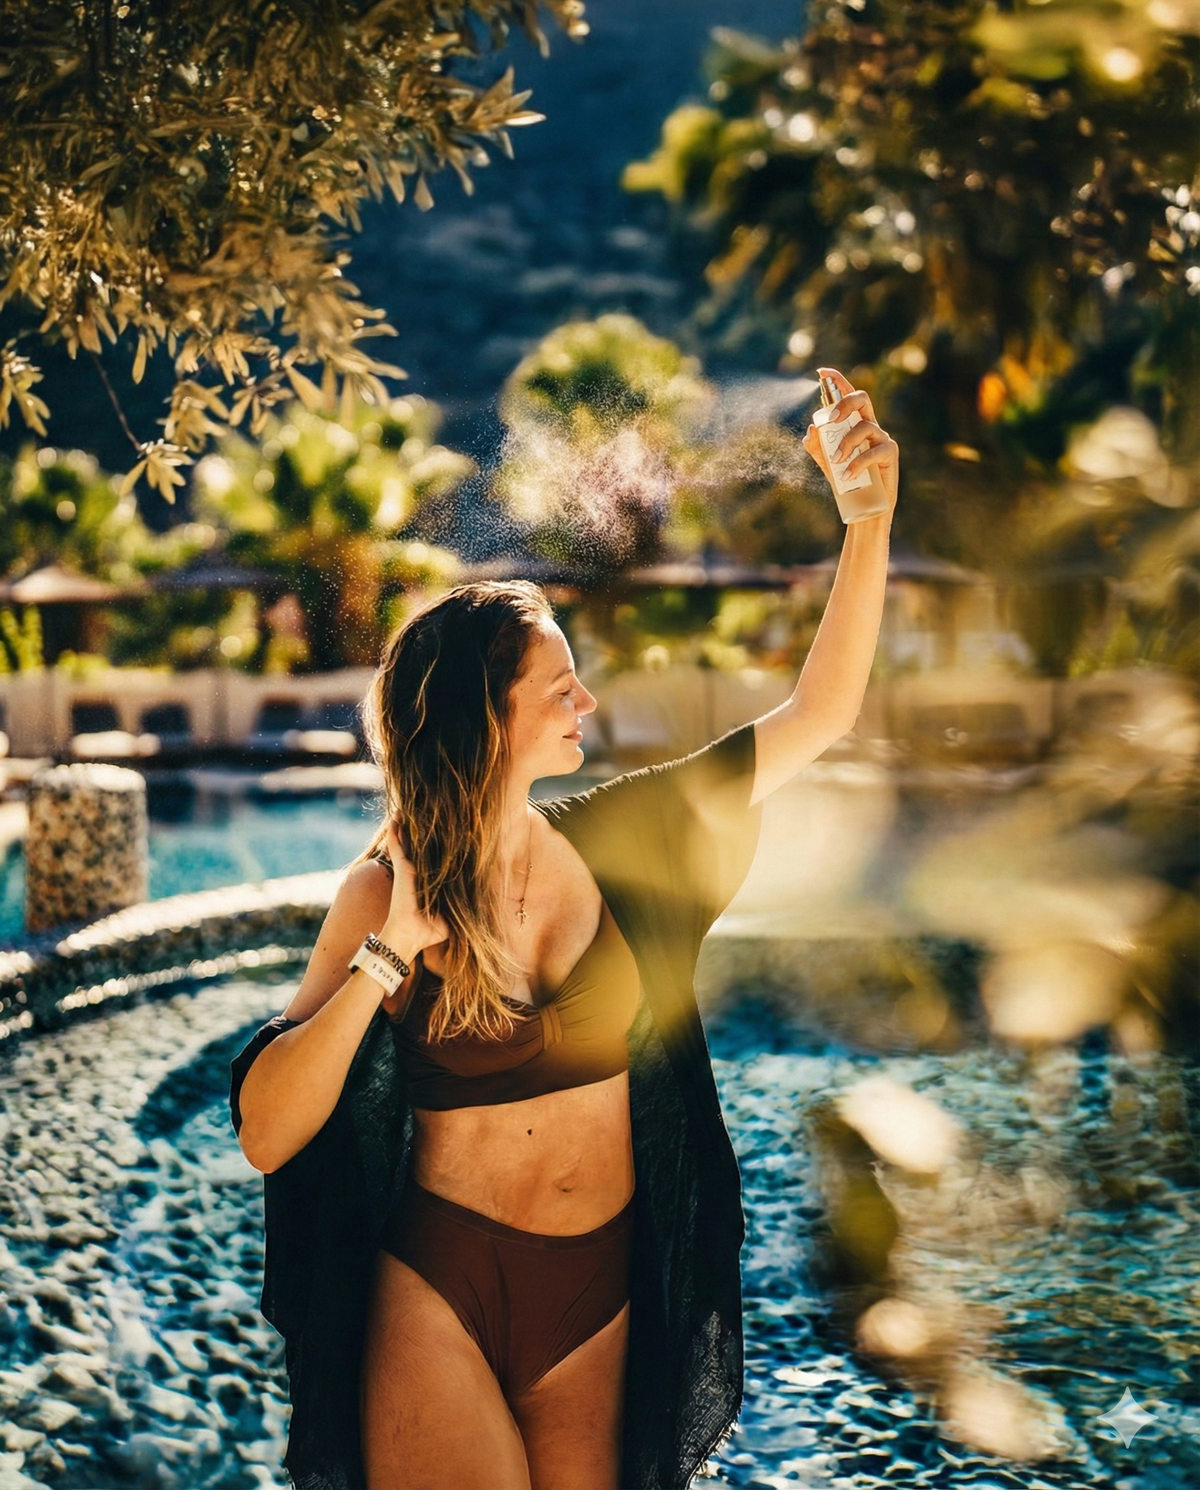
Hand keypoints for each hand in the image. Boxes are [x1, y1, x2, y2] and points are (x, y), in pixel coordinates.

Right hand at [380, 820, 448, 965]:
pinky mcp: (401, 868)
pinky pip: (397, 845)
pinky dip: (396, 831)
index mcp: (430, 881)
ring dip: (409, 824)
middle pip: (421, 845)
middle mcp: (418, 872)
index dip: (442, 844)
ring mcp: (408, 868)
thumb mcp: (450, 917)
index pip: (436, 858)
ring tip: (409, 807)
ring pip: (409, 840)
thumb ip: (462, 909)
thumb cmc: (429, 930)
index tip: (451, 829)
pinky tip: (397, 816)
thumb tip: (482, 907)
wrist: (410, 936)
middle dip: (424, 829)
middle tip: (430, 809)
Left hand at [802, 366, 898, 516]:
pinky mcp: (890, 453)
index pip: (848, 396)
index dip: (837, 381)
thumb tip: (811, 430)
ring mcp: (881, 438)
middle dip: (845, 403)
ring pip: (865, 426)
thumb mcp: (828, 464)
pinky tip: (846, 476)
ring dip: (847, 443)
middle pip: (862, 399)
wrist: (866, 506)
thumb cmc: (848, 481)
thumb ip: (817, 448)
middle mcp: (869, 425)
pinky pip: (874, 451)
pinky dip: (857, 463)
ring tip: (837, 461)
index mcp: (854, 424)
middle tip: (831, 420)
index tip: (822, 372)